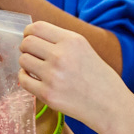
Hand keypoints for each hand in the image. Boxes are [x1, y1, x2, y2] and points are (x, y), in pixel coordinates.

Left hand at [17, 20, 132, 128]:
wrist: (111, 106)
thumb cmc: (100, 78)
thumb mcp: (85, 49)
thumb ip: (62, 41)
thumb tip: (33, 36)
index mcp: (72, 41)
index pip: (37, 27)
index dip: (29, 32)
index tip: (30, 38)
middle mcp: (61, 55)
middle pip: (27, 42)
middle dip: (26, 48)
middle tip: (33, 55)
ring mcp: (53, 75)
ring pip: (23, 60)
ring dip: (26, 64)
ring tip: (36, 69)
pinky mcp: (47, 94)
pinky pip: (23, 80)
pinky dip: (26, 78)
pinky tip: (35, 80)